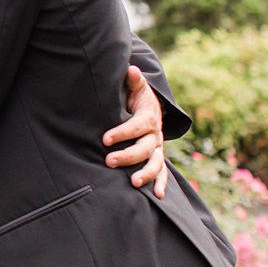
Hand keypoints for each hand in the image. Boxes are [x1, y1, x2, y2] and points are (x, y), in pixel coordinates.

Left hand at [103, 65, 167, 197]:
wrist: (151, 107)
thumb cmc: (136, 97)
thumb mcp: (135, 87)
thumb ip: (132, 80)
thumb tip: (131, 69)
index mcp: (148, 118)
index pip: (136, 126)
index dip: (122, 132)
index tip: (105, 138)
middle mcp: (156, 135)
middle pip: (145, 148)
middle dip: (128, 155)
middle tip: (109, 161)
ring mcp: (158, 148)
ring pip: (156, 163)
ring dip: (146, 173)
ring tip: (134, 183)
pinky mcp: (158, 157)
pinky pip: (163, 173)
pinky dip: (162, 184)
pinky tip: (158, 196)